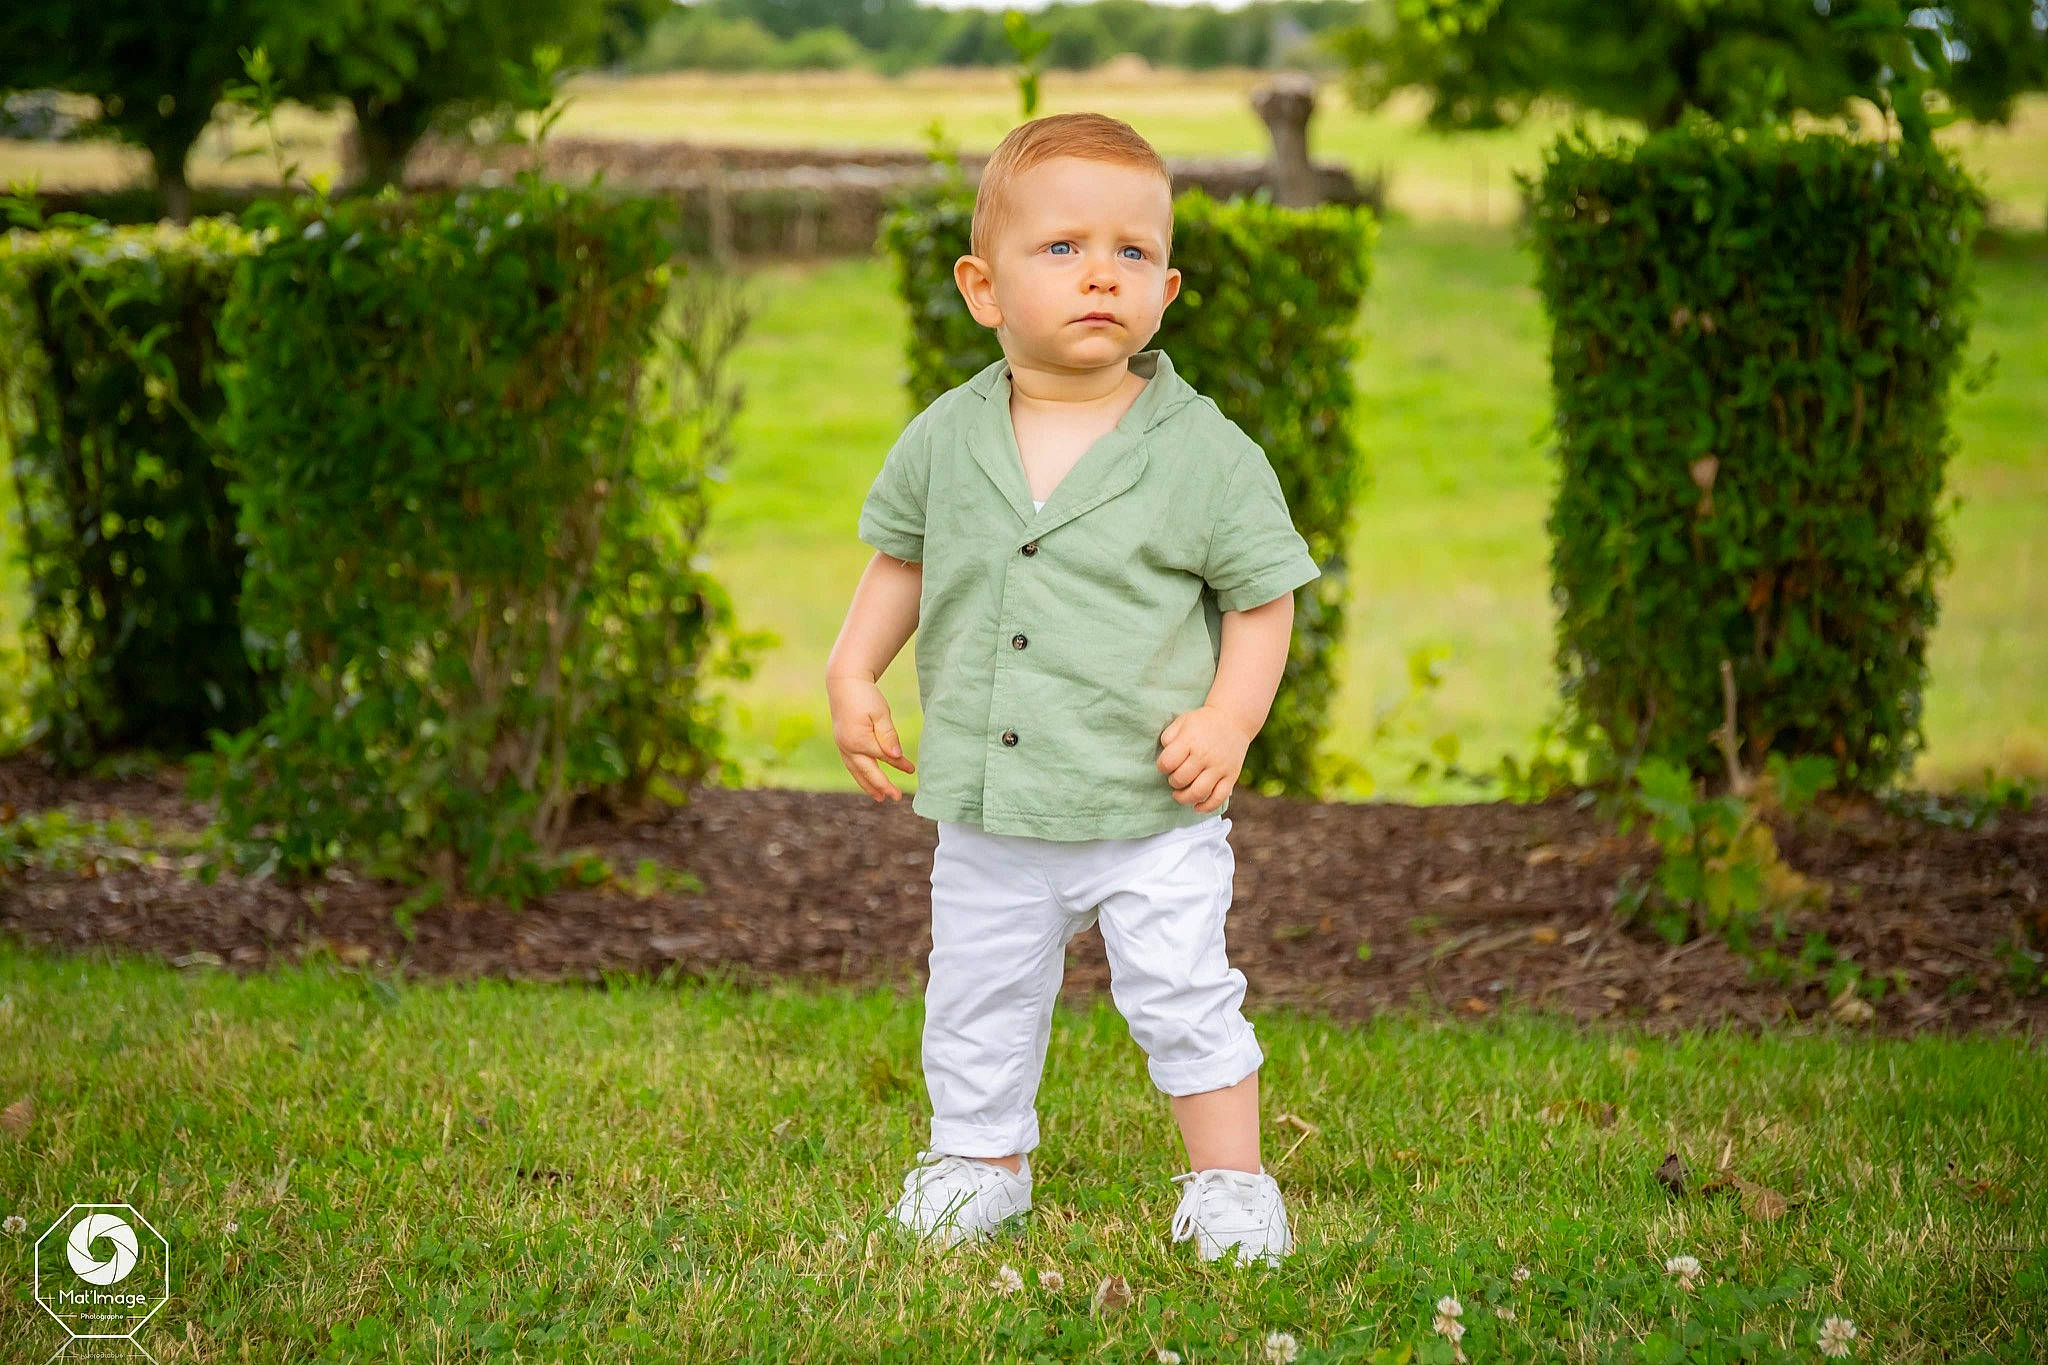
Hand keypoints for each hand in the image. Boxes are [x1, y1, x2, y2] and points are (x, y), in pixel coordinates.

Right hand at [827, 675, 915, 801]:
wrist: (844, 683)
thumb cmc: (865, 696)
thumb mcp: (881, 712)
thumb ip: (888, 735)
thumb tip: (895, 756)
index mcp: (859, 740)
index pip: (883, 757)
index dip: (898, 764)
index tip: (911, 770)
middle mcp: (848, 747)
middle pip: (867, 772)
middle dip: (881, 786)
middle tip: (895, 797)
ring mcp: (842, 746)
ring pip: (856, 771)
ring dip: (868, 785)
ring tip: (880, 797)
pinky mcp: (841, 743)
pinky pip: (851, 764)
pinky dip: (859, 775)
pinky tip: (867, 781)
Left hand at [1156, 705, 1250, 811]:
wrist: (1234, 719)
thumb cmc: (1203, 723)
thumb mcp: (1182, 721)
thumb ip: (1168, 737)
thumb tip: (1164, 759)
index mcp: (1190, 740)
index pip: (1167, 762)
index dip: (1162, 766)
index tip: (1165, 765)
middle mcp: (1205, 755)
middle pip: (1181, 779)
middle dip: (1173, 782)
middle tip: (1175, 777)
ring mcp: (1219, 768)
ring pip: (1198, 793)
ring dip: (1184, 798)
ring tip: (1179, 794)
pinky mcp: (1231, 777)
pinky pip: (1219, 798)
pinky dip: (1206, 807)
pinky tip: (1196, 806)